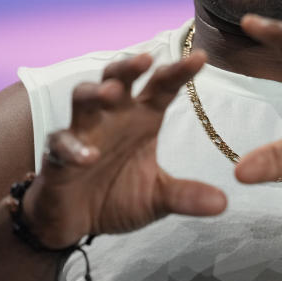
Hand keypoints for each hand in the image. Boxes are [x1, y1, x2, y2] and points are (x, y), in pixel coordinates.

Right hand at [22, 52, 226, 247]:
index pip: (162, 87)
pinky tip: (89, 156)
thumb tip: (223, 203)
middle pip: (118, 78)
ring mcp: (83, 132)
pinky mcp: (58, 155)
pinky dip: (74, 147)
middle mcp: (113, 117)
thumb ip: (186, 196)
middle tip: (145, 59)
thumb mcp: (157, 199)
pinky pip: (61, 143)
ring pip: (83, 98)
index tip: (201, 58)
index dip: (179, 71)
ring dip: (96, 92)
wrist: (74, 223)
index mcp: (142, 118)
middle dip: (129, 66)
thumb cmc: (116, 197)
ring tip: (112, 93)